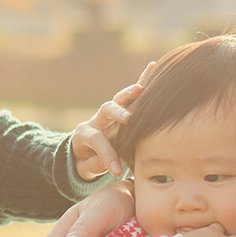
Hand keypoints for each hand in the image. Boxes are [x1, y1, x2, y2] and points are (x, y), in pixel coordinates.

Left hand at [69, 61, 158, 180]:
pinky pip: (131, 94)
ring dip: (130, 94)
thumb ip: (92, 166)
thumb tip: (106, 164)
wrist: (82, 152)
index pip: (96, 140)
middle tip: (128, 119)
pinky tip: (153, 66)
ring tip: (141, 89)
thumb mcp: (83, 169)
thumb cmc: (84, 163)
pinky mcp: (120, 109)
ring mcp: (109, 113)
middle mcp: (96, 119)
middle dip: (117, 113)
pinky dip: (142, 80)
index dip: (106, 154)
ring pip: (119, 99)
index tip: (116, 170)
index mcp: (84, 134)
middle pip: (106, 110)